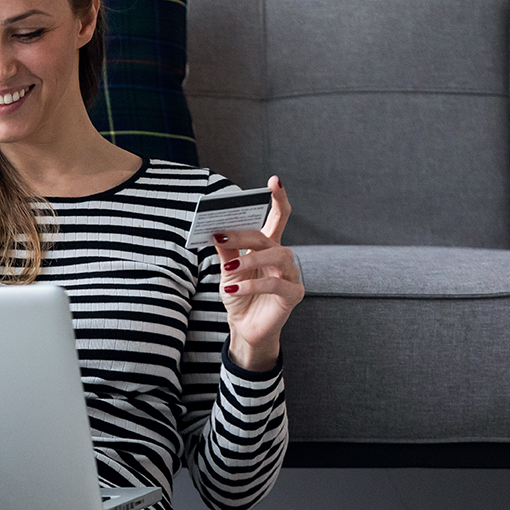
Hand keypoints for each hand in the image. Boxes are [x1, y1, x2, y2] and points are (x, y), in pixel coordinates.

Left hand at [212, 175, 301, 371]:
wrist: (244, 328)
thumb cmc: (238, 296)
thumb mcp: (228, 271)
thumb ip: (227, 250)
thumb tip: (217, 229)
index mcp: (267, 247)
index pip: (278, 218)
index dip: (278, 199)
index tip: (274, 181)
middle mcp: (282, 258)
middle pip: (269, 237)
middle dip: (245, 233)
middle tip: (222, 233)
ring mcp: (290, 276)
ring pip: (279, 256)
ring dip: (251, 259)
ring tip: (230, 267)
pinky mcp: (293, 294)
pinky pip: (275, 284)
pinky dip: (253, 283)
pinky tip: (234, 286)